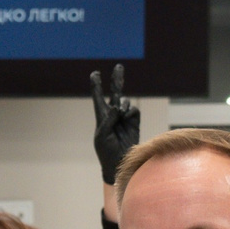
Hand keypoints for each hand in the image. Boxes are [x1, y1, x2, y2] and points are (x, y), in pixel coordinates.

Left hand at [90, 64, 140, 184]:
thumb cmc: (106, 151)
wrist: (120, 162)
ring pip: (125, 101)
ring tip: (121, 113)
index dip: (96, 86)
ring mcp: (124, 118)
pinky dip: (130, 112)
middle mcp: (113, 115)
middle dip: (117, 80)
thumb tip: (117, 106)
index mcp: (101, 117)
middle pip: (115, 93)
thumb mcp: (102, 136)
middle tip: (119, 66)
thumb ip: (108, 119)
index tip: (95, 74)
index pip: (98, 98)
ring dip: (123, 104)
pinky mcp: (134, 122)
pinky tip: (127, 118)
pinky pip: (133, 110)